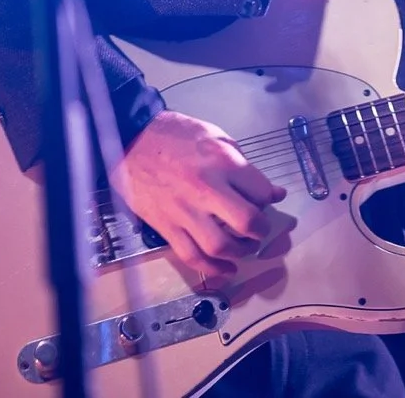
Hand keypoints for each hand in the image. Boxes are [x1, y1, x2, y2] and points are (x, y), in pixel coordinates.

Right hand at [112, 110, 285, 278]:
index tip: (266, 201)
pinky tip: (225, 269)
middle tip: (260, 230)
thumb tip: (274, 192)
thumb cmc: (176, 135)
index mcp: (221, 161)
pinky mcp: (165, 226)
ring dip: (240, 253)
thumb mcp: (217, 138)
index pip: (261, 192)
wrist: (131, 140)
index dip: (269, 199)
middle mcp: (205, 188)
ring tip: (245, 248)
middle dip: (261, 231)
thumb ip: (246, 167)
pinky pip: (191, 256)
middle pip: (246, 222)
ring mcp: (183, 210)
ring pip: (220, 246)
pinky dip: (212, 269)